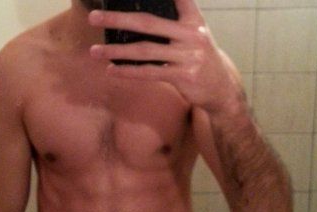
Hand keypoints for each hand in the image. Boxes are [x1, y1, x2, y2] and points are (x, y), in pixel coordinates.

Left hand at [87, 0, 244, 112]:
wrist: (222, 89)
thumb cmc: (201, 59)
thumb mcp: (196, 35)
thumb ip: (176, 22)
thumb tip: (137, 20)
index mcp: (194, 21)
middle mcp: (192, 35)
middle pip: (148, 23)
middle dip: (118, 19)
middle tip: (94, 17)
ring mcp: (188, 56)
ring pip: (145, 51)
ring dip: (117, 51)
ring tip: (95, 51)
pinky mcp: (183, 76)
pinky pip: (150, 73)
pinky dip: (129, 72)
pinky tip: (112, 70)